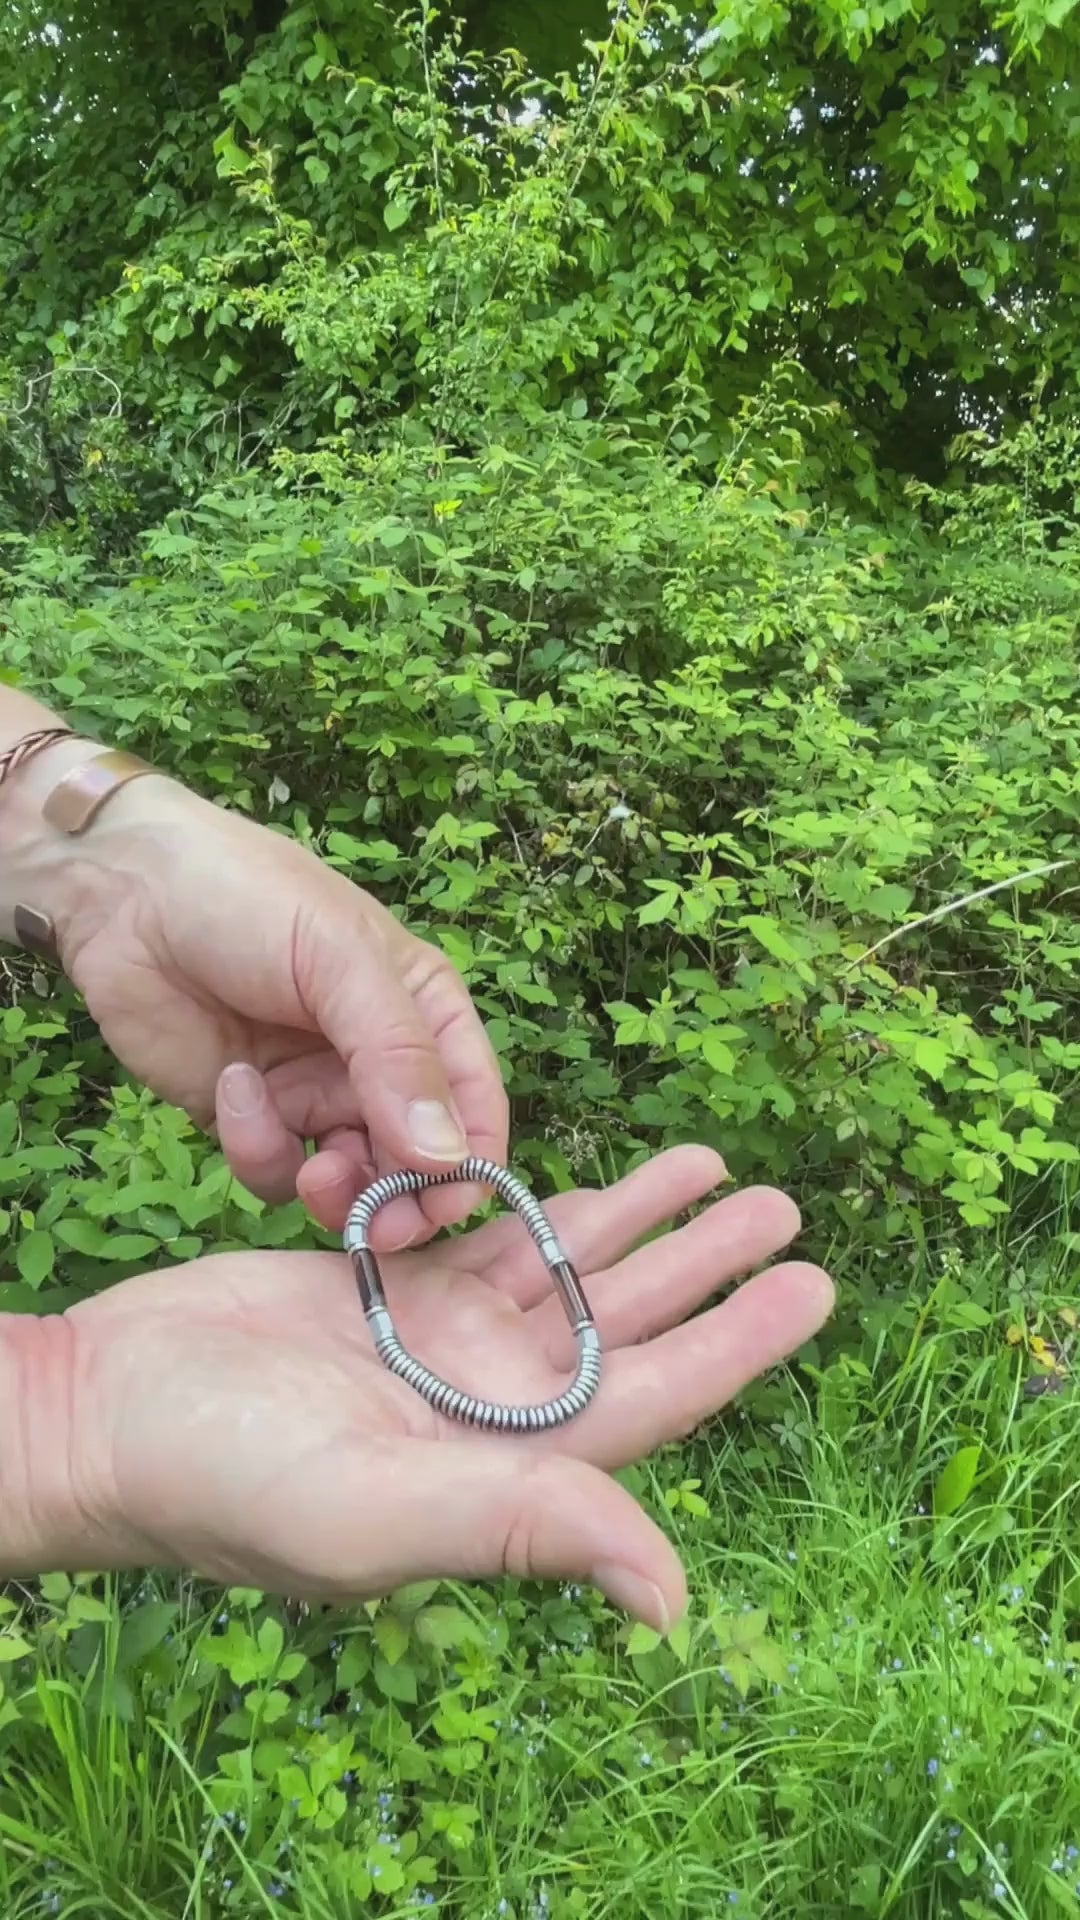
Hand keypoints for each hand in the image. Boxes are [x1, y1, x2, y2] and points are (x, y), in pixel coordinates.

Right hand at [18, 1151, 832, 1623]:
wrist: (108, 1412)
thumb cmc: (227, 1477)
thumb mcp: (380, 1511)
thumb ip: (526, 1526)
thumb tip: (673, 1594)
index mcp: (505, 1462)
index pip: (653, 1395)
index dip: (738, 1341)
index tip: (812, 1284)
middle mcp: (487, 1401)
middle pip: (626, 1321)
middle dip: (708, 1262)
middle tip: (784, 1203)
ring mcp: (436, 1341)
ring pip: (565, 1268)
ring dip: (639, 1218)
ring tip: (712, 1160)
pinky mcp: (384, 1284)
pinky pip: (487, 1233)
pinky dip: (541, 1199)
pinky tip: (590, 1169)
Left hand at [45, 771, 508, 1247]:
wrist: (124, 893)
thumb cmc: (250, 898)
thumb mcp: (338, 961)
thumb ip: (397, 1056)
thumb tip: (450, 1155)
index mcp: (425, 1010)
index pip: (474, 1105)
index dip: (470, 1163)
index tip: (444, 1205)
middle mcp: (378, 1061)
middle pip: (417, 1162)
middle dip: (401, 1199)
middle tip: (375, 1226)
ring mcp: (314, 1091)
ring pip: (350, 1180)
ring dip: (335, 1189)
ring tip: (312, 1171)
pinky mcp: (252, 1116)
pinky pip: (275, 1169)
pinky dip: (258, 1146)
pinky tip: (234, 1087)